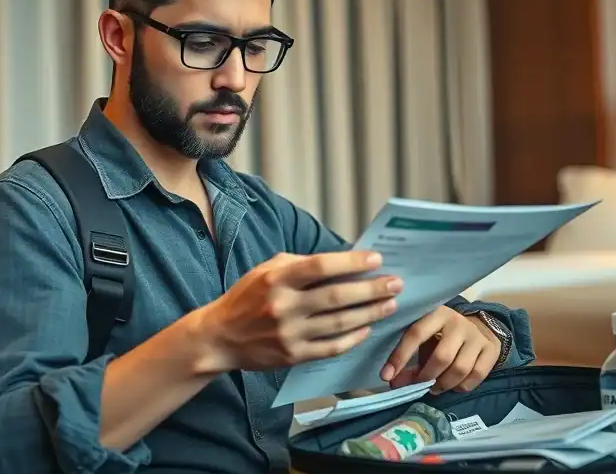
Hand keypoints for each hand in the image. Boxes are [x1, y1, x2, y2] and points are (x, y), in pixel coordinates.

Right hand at [196, 251, 402, 372]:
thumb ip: (301, 265)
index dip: (352, 263)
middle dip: (371, 290)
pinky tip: (367, 328)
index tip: (376, 260)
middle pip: (337, 297)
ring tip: (389, 304)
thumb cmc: (247, 297)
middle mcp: (283, 306)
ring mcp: (289, 334)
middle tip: (395, 284)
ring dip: (369, 313)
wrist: (220, 337)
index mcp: (276, 279)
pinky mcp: (292, 356)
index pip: (321, 267)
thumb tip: (342, 262)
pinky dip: (352, 338)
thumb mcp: (267, 270)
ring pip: (339, 324)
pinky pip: (331, 348)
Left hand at [380, 306, 500, 393]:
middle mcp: (458, 322)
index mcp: (436, 314)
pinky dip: (463, 386)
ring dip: (444, 384)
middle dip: (426, 377)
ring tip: (435, 388)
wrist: (480, 327)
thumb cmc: (443, 336)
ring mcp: (476, 336)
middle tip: (418, 385)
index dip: (400, 357)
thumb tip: (393, 382)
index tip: (386, 376)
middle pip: (442, 357)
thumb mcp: (425, 340)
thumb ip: (409, 359)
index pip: (415, 334)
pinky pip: (477, 375)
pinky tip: (454, 386)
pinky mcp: (490, 349)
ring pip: (460, 369)